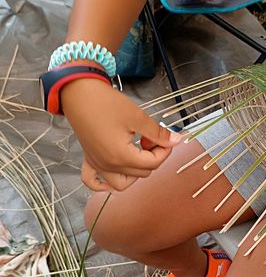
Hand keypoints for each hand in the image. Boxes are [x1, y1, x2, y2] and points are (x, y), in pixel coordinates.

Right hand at [61, 79, 181, 191]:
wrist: (79, 93)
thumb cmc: (106, 103)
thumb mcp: (138, 117)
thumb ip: (158, 133)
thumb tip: (176, 141)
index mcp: (121, 157)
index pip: (153, 163)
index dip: (165, 150)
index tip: (166, 137)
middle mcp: (108, 166)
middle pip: (141, 173)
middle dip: (152, 157)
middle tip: (151, 138)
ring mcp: (97, 164)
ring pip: (121, 183)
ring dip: (135, 173)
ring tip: (137, 152)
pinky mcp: (89, 159)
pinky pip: (93, 181)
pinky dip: (104, 183)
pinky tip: (114, 173)